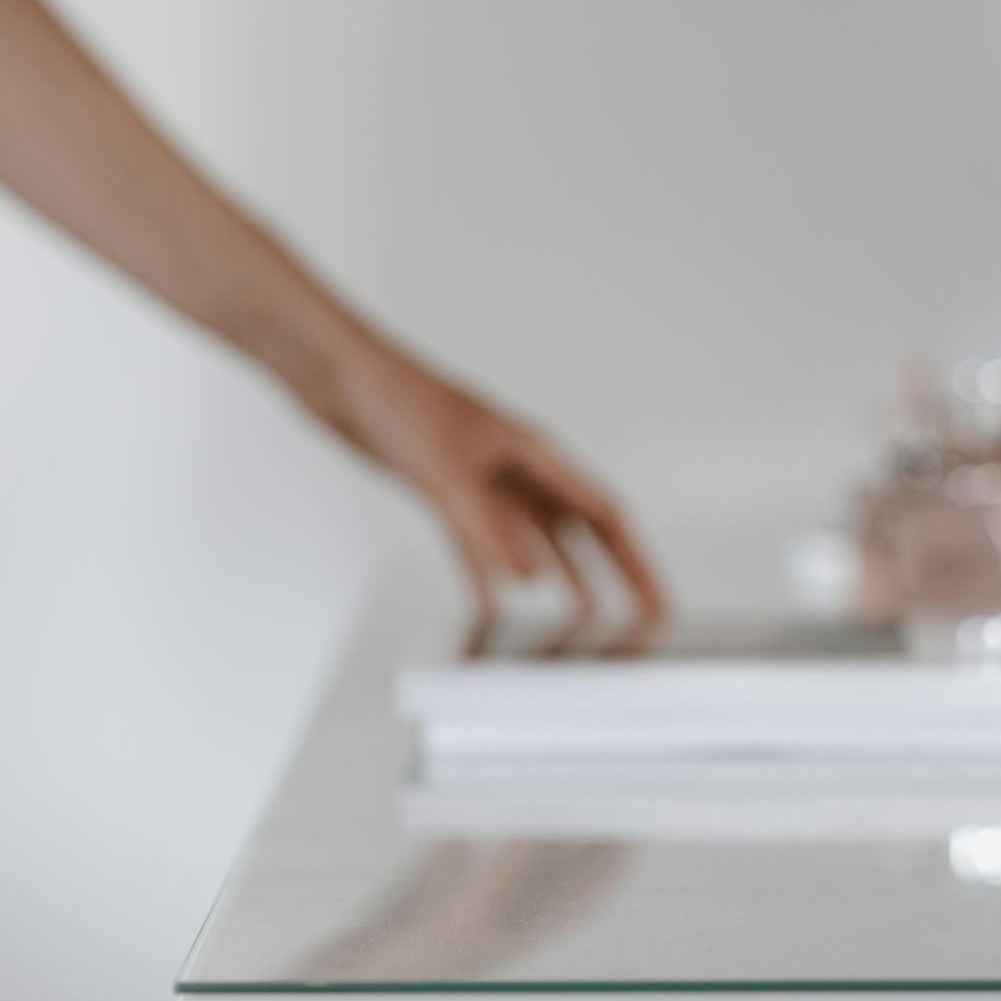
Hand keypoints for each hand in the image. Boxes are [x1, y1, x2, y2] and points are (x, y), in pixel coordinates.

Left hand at [316, 339, 666, 620]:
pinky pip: (482, 544)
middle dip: (610, 576)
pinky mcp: (447, 492)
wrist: (342, 378)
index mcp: (536, 453)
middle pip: (579, 532)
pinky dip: (493, 573)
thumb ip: (482, 531)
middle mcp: (518, 468)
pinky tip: (499, 604)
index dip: (636, 562)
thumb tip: (517, 587)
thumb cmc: (399, 400)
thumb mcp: (447, 471)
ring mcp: (484, 481)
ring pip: (534, 541)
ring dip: (556, 579)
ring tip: (578, 622)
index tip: (658, 601)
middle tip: (635, 619)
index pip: (603, 514)